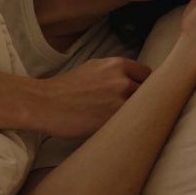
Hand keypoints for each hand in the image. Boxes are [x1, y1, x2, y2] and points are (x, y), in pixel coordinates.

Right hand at [31, 57, 151, 137]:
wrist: (45, 104)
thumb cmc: (66, 88)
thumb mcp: (93, 67)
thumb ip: (115, 72)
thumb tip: (133, 81)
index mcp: (117, 65)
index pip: (147, 74)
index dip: (145, 85)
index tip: (140, 94)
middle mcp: (122, 81)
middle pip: (150, 93)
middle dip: (143, 101)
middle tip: (134, 110)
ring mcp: (119, 102)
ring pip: (143, 110)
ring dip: (137, 116)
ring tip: (126, 121)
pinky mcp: (114, 121)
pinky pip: (131, 124)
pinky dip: (127, 127)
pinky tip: (117, 130)